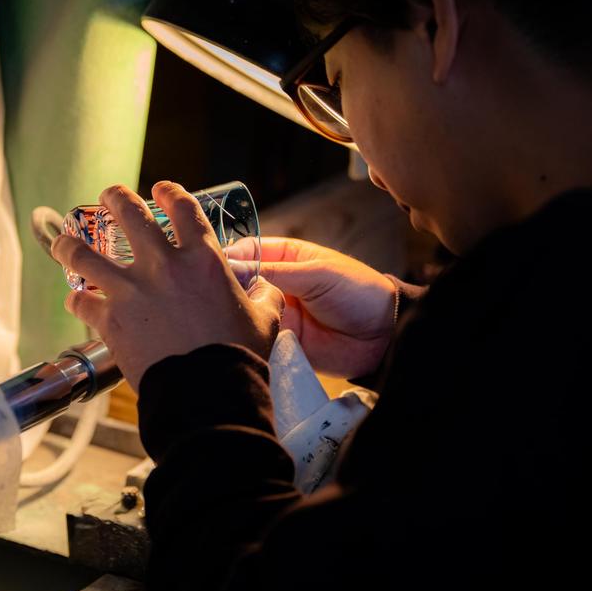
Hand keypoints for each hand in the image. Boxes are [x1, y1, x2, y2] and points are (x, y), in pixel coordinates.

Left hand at [51, 182, 284, 388]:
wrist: (206, 394)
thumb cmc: (237, 356)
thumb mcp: (265, 319)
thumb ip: (265, 296)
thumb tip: (265, 289)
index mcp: (202, 260)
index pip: (183, 208)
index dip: (170, 192)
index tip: (160, 189)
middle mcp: (163, 266)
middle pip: (128, 214)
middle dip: (114, 198)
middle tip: (109, 196)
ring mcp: (131, 291)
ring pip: (85, 254)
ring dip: (71, 244)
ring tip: (65, 241)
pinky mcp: (110, 320)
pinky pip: (81, 301)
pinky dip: (76, 299)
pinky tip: (75, 299)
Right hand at [226, 237, 396, 377]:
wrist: (383, 335)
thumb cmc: (357, 292)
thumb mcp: (316, 274)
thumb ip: (275, 272)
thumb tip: (232, 267)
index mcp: (286, 258)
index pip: (248, 250)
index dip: (229, 255)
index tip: (210, 264)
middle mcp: (276, 284)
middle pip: (240, 281)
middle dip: (225, 285)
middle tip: (208, 292)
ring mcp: (277, 313)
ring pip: (245, 309)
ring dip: (233, 312)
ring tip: (216, 314)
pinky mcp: (280, 340)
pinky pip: (256, 336)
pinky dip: (245, 336)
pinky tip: (231, 335)